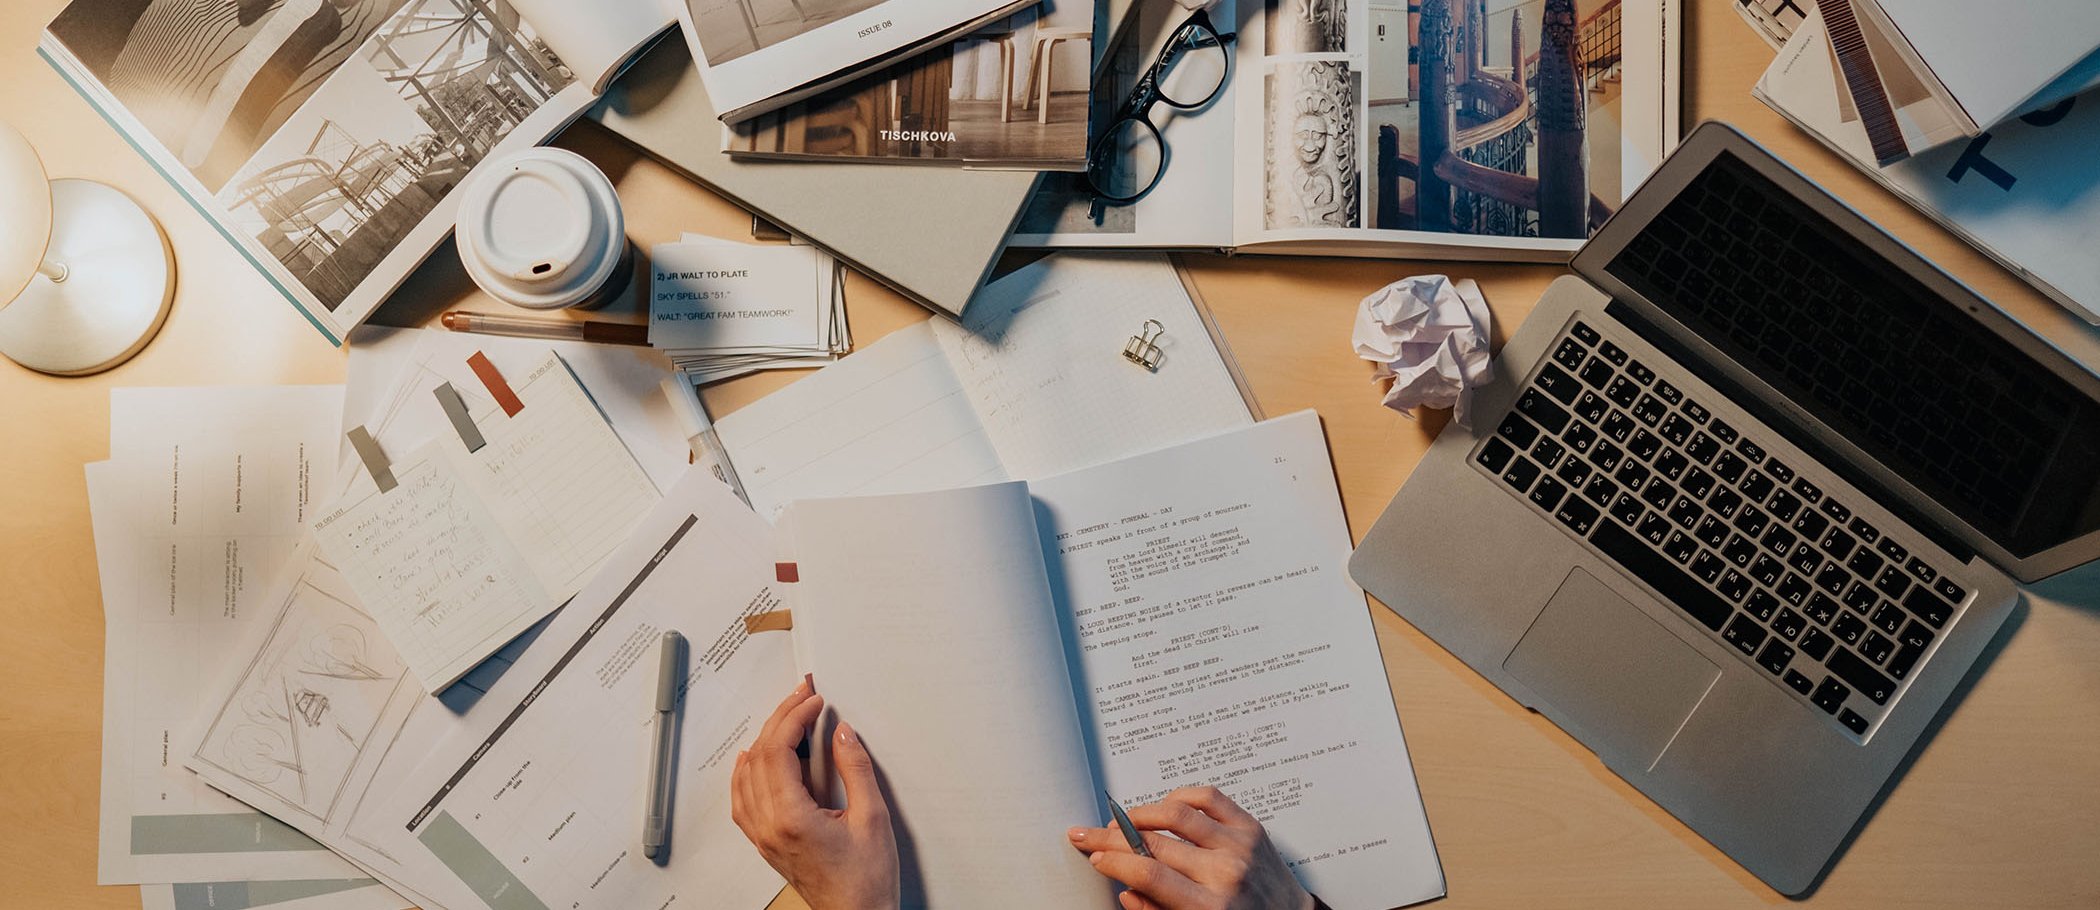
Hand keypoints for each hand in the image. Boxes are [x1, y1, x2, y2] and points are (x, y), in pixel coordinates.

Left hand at [730, 676, 899, 909]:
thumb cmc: (866, 880)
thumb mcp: (872, 817)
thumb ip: (854, 770)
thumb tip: (841, 734)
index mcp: (792, 819)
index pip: (778, 751)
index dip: (794, 717)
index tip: (814, 701)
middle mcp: (769, 827)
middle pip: (759, 757)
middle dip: (781, 719)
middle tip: (802, 696)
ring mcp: (764, 837)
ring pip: (746, 775)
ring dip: (764, 740)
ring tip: (786, 717)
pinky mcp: (766, 843)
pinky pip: (742, 800)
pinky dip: (746, 772)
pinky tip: (753, 758)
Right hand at [1068, 787, 1313, 909]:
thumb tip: (1126, 888)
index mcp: (1211, 908)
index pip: (1149, 874)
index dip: (1114, 861)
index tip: (1095, 855)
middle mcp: (1226, 873)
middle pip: (1156, 843)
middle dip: (1114, 837)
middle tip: (1093, 834)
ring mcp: (1240, 845)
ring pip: (1176, 814)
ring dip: (1141, 814)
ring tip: (1122, 821)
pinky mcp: (1250, 827)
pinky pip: (1208, 798)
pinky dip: (1179, 797)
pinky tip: (1164, 806)